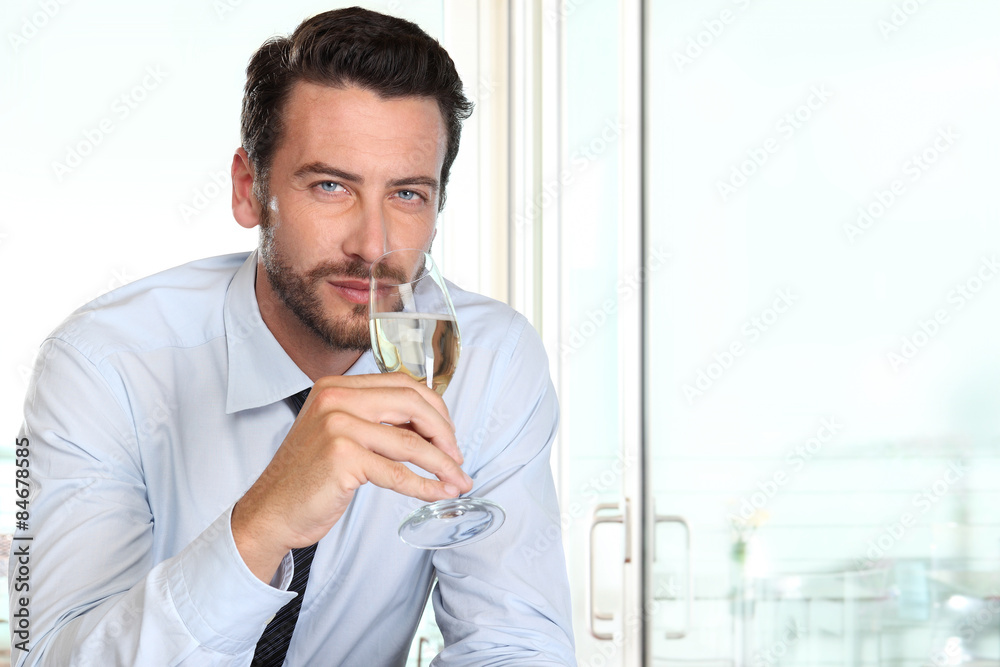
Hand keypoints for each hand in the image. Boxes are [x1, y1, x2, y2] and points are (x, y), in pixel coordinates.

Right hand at [231, 373, 472, 581]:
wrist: (270, 511)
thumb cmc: (307, 477)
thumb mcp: (337, 433)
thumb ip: (374, 420)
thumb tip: (429, 426)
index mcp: (337, 387)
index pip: (401, 384)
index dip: (434, 408)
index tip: (448, 433)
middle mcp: (336, 399)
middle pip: (411, 404)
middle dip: (444, 432)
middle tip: (458, 456)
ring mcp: (338, 427)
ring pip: (410, 441)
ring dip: (442, 463)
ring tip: (458, 479)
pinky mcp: (342, 458)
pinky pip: (397, 472)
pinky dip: (424, 485)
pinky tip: (438, 492)